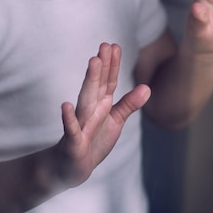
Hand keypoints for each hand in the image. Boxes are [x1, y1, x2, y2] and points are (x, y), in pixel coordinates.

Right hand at [56, 43, 149, 186]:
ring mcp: (81, 124)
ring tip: (93, 62)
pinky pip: (71, 129)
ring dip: (90, 81)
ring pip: (85, 100)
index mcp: (101, 104)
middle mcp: (90, 110)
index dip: (112, 64)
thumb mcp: (115, 121)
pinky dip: (69, 118)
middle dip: (102, 65)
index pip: (108, 81)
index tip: (115, 45)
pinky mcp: (73, 142)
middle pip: (97, 85)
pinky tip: (66, 105)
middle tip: (105, 45)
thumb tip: (147, 88)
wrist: (71, 167)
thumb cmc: (94, 141)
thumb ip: (129, 104)